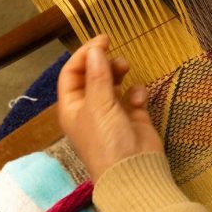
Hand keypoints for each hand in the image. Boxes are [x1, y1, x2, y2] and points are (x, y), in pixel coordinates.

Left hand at [57, 35, 162, 180]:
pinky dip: (137, 92)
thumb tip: (96, 49)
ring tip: (127, 68)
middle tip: (117, 57)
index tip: (102, 40)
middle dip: (103, 63)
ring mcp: (113, 112)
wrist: (134, 170)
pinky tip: (139, 98)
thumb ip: (98, 75)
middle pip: (93, 76)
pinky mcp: (134, 117)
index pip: (71, 74)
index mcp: (73, 107)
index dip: (84, 55)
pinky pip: (134, 96)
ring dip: (119, 73)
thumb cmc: (107, 140)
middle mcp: (91, 108)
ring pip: (114, 83)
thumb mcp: (98, 105)